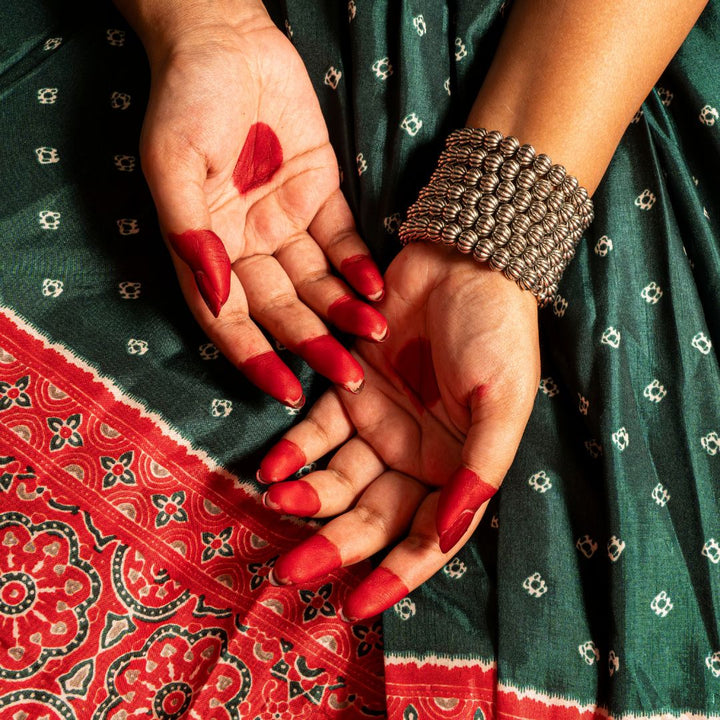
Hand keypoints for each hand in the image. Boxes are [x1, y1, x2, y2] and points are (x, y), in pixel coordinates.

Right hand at [135, 1, 385, 405]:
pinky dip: (358, 266)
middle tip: (349, 378)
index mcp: (205, 248)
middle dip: (313, 343)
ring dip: (344, 311)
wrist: (226, 38)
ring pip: (318, 283)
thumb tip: (210, 291)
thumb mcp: (170, 163)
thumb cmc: (186, 98)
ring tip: (374, 334)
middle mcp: (246, 246)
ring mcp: (285, 223)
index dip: (255, 356)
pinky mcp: (318, 196)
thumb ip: (188, 230)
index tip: (285, 389)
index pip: (229, 319)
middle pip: (282, 309)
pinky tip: (376, 288)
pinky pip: (341, 241)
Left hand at [258, 242, 539, 618]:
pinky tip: (274, 462)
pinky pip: (317, 429)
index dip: (395, 576)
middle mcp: (417, 456)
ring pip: (338, 478)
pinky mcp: (349, 390)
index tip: (358, 606)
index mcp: (458, 469)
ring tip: (279, 500)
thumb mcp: (500, 406)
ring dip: (308, 494)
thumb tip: (446, 537)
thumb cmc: (497, 333)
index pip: (426, 538)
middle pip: (372, 516)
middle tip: (291, 572)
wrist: (465, 261)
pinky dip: (296, 447)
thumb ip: (476, 471)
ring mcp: (380, 425)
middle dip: (334, 545)